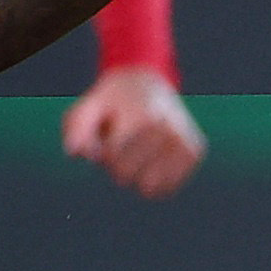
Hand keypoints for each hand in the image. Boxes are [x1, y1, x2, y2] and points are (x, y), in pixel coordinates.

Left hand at [63, 66, 206, 197]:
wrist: (151, 83)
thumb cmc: (113, 100)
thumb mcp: (89, 105)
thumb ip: (76, 127)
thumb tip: (76, 154)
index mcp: (142, 116)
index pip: (111, 160)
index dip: (100, 153)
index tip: (106, 135)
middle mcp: (168, 129)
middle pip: (126, 176)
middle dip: (115, 165)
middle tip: (121, 142)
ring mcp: (184, 141)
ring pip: (147, 187)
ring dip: (136, 175)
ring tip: (137, 150)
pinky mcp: (195, 152)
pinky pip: (167, 188)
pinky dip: (154, 181)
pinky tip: (152, 162)